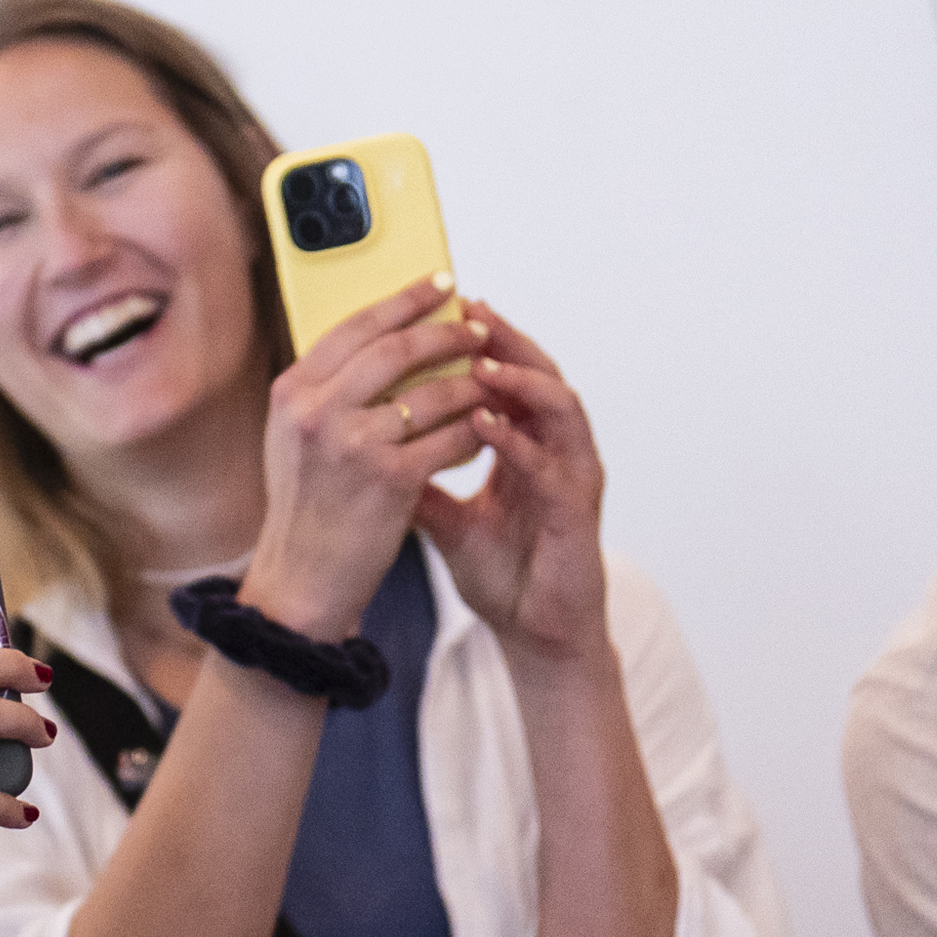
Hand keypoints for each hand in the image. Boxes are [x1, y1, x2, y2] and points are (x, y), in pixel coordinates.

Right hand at [243, 274, 489, 638]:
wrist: (300, 579)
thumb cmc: (305, 509)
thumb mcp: (294, 439)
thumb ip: (326, 392)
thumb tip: (378, 341)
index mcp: (291, 392)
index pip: (354, 326)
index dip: (402, 300)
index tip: (439, 285)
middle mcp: (316, 411)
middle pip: (397, 348)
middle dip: (447, 332)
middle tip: (479, 327)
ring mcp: (352, 444)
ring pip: (433, 391)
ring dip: (472, 382)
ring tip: (492, 379)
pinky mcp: (389, 478)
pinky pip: (450, 438)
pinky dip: (473, 430)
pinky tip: (485, 428)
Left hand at [414, 302, 608, 662]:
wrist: (533, 629)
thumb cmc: (499, 570)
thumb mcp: (441, 516)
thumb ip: (411, 475)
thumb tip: (358, 443)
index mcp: (523, 442)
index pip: (502, 374)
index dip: (474, 340)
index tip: (432, 311)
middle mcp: (553, 448)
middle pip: (535, 372)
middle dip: (502, 337)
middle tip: (465, 307)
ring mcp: (571, 474)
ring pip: (557, 405)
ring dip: (519, 379)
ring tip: (479, 359)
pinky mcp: (578, 509)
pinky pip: (551, 464)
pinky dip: (519, 440)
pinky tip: (487, 424)